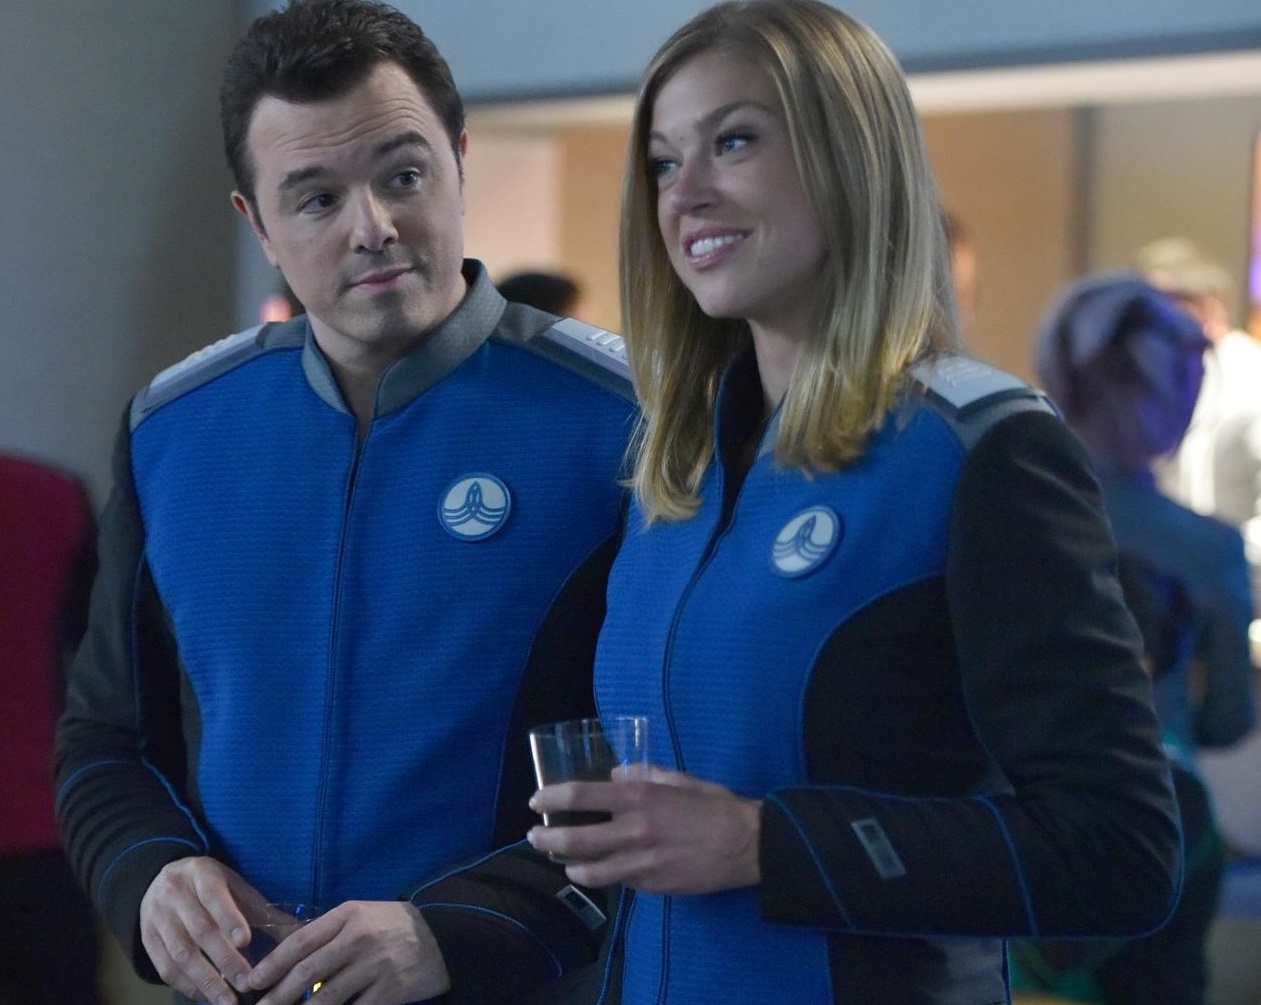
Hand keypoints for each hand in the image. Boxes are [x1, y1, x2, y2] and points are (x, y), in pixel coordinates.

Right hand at [139, 857, 264, 1004]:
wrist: (162, 879)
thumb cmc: (210, 886)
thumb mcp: (235, 885)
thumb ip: (262, 909)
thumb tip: (300, 934)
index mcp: (201, 874)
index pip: (215, 896)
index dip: (230, 919)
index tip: (246, 942)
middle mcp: (174, 894)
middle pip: (200, 931)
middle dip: (224, 960)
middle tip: (246, 983)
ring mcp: (156, 918)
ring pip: (180, 954)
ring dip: (205, 981)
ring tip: (227, 1001)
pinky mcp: (146, 940)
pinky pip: (165, 968)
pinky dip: (186, 985)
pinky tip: (205, 996)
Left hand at [246, 900, 449, 1004]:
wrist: (443, 935)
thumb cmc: (392, 926)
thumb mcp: (360, 916)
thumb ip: (326, 931)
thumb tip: (284, 954)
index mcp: (348, 915)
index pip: (300, 941)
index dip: (272, 964)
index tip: (251, 981)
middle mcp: (359, 938)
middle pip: (307, 971)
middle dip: (277, 995)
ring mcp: (375, 965)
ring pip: (326, 998)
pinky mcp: (390, 990)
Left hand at [527, 766, 761, 894]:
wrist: (746, 845)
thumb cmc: (714, 806)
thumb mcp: (678, 779)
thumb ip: (643, 775)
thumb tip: (615, 777)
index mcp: (639, 797)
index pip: (580, 795)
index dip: (551, 797)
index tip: (536, 800)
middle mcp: (633, 830)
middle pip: (574, 839)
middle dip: (546, 838)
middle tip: (535, 836)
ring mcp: (640, 863)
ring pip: (590, 871)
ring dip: (569, 866)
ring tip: (564, 861)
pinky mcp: (651, 885)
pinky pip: (618, 881)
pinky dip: (604, 875)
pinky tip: (600, 871)